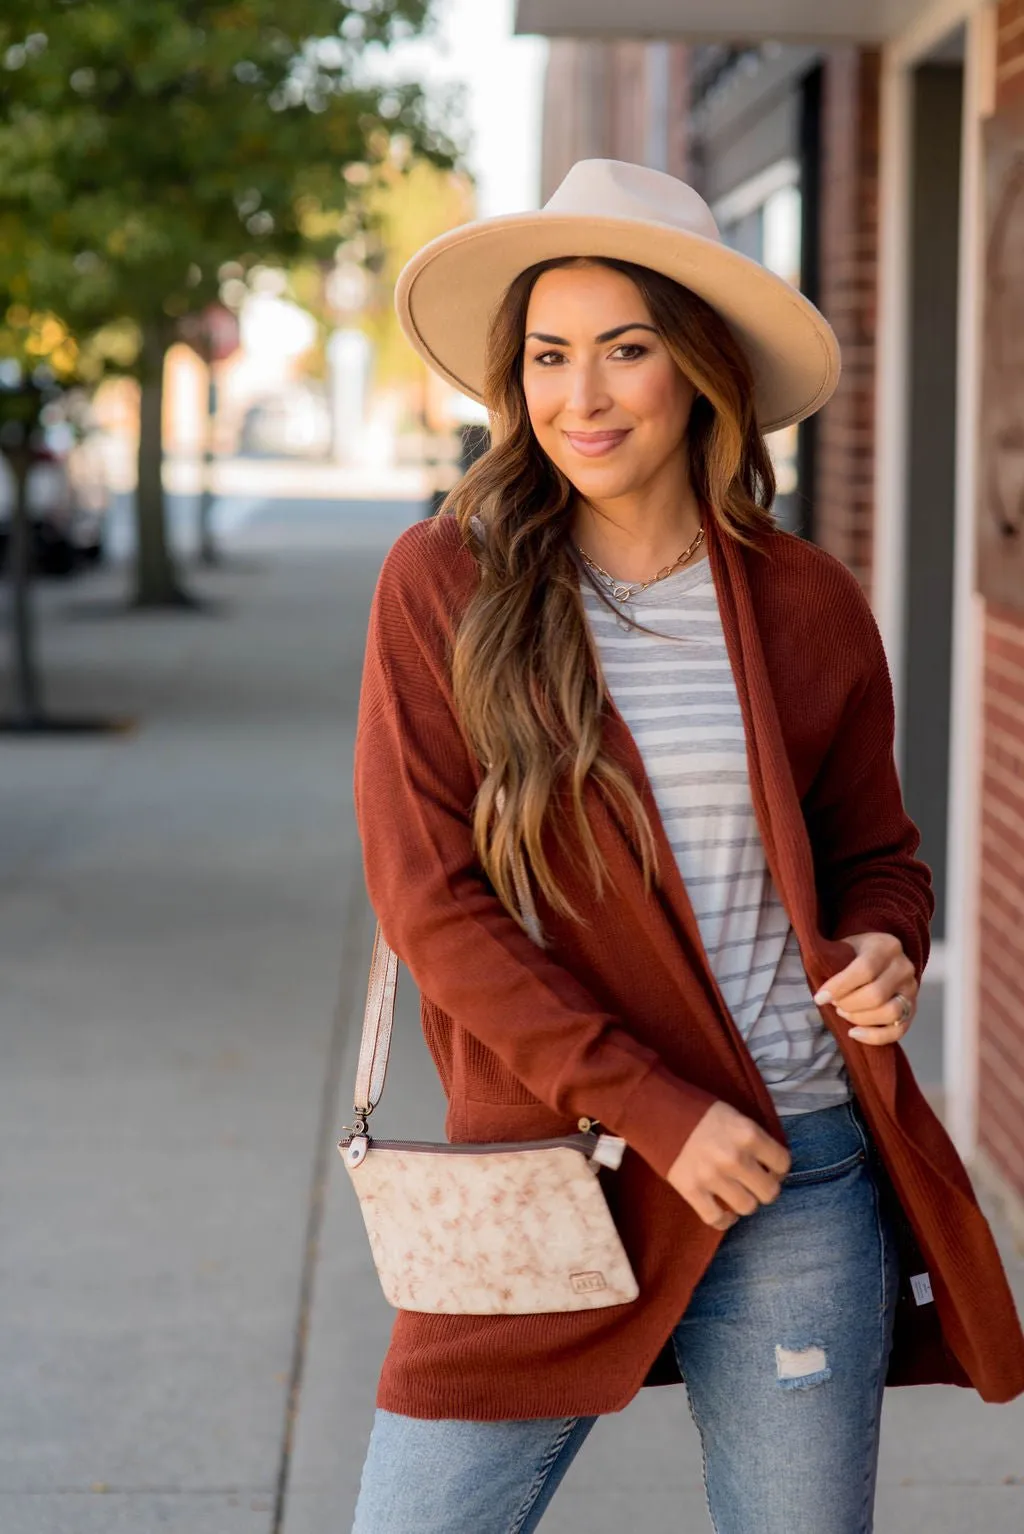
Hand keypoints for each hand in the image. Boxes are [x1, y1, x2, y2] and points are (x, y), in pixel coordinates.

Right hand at [666, 1101, 791, 1231]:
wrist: (655, 1108)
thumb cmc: (695, 1108)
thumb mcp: (732, 1114)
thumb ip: (751, 1137)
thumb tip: (767, 1162)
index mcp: (748, 1133)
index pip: (783, 1163)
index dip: (778, 1168)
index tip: (769, 1168)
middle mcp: (734, 1158)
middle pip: (769, 1192)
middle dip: (764, 1188)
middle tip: (754, 1182)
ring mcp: (712, 1177)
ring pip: (747, 1207)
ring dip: (744, 1202)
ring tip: (737, 1193)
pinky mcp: (691, 1190)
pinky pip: (717, 1219)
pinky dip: (724, 1220)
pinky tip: (724, 1211)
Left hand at [813, 931, 917, 1044]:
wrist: (878, 955)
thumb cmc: (854, 952)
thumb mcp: (844, 946)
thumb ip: (834, 963)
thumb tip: (822, 995)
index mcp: (886, 946)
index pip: (865, 969)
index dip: (840, 987)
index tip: (820, 997)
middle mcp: (904, 967)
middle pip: (877, 994)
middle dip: (849, 1004)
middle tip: (834, 1004)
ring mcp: (911, 990)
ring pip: (890, 1013)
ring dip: (860, 1018)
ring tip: (843, 1013)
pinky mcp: (913, 1009)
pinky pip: (898, 1031)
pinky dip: (875, 1037)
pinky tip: (854, 1032)